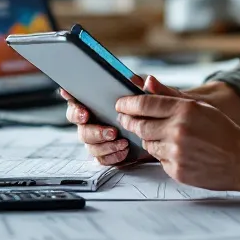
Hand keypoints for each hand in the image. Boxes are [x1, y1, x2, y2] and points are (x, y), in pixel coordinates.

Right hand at [61, 75, 187, 166]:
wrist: (166, 129)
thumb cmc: (157, 107)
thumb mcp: (159, 96)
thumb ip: (154, 89)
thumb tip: (148, 81)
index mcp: (99, 98)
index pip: (76, 98)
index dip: (73, 102)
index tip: (84, 110)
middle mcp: (94, 117)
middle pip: (80, 125)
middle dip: (93, 130)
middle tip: (110, 131)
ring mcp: (98, 135)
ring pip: (89, 144)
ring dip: (103, 144)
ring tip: (121, 142)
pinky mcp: (106, 150)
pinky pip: (100, 158)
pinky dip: (111, 155)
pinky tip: (123, 151)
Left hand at [113, 89, 239, 190]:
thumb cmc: (223, 131)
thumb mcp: (200, 106)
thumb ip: (170, 95)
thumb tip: (146, 81)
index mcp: (184, 110)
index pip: (144, 104)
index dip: (127, 103)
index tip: (120, 103)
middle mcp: (178, 130)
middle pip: (140, 125)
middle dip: (129, 121)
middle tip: (126, 118)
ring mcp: (176, 152)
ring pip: (147, 144)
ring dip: (148, 139)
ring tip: (161, 135)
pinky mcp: (177, 171)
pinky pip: (158, 160)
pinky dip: (162, 154)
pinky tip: (176, 151)